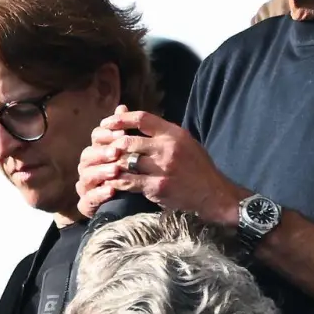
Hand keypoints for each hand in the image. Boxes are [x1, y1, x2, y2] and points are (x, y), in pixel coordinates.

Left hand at [75, 106, 247, 223]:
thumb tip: (138, 121)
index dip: (120, 119)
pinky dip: (117, 181)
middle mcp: (167, 148)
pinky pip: (129, 182)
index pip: (142, 119)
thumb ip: (163, 132)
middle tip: (100, 147)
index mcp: (174, 134)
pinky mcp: (157, 187)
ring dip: (112, 164)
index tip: (107, 122)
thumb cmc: (198, 167)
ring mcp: (162, 168)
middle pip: (129, 140)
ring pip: (126, 161)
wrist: (213, 194)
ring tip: (103, 165)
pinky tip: (111, 182)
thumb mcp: (186, 142)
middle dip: (111, 144)